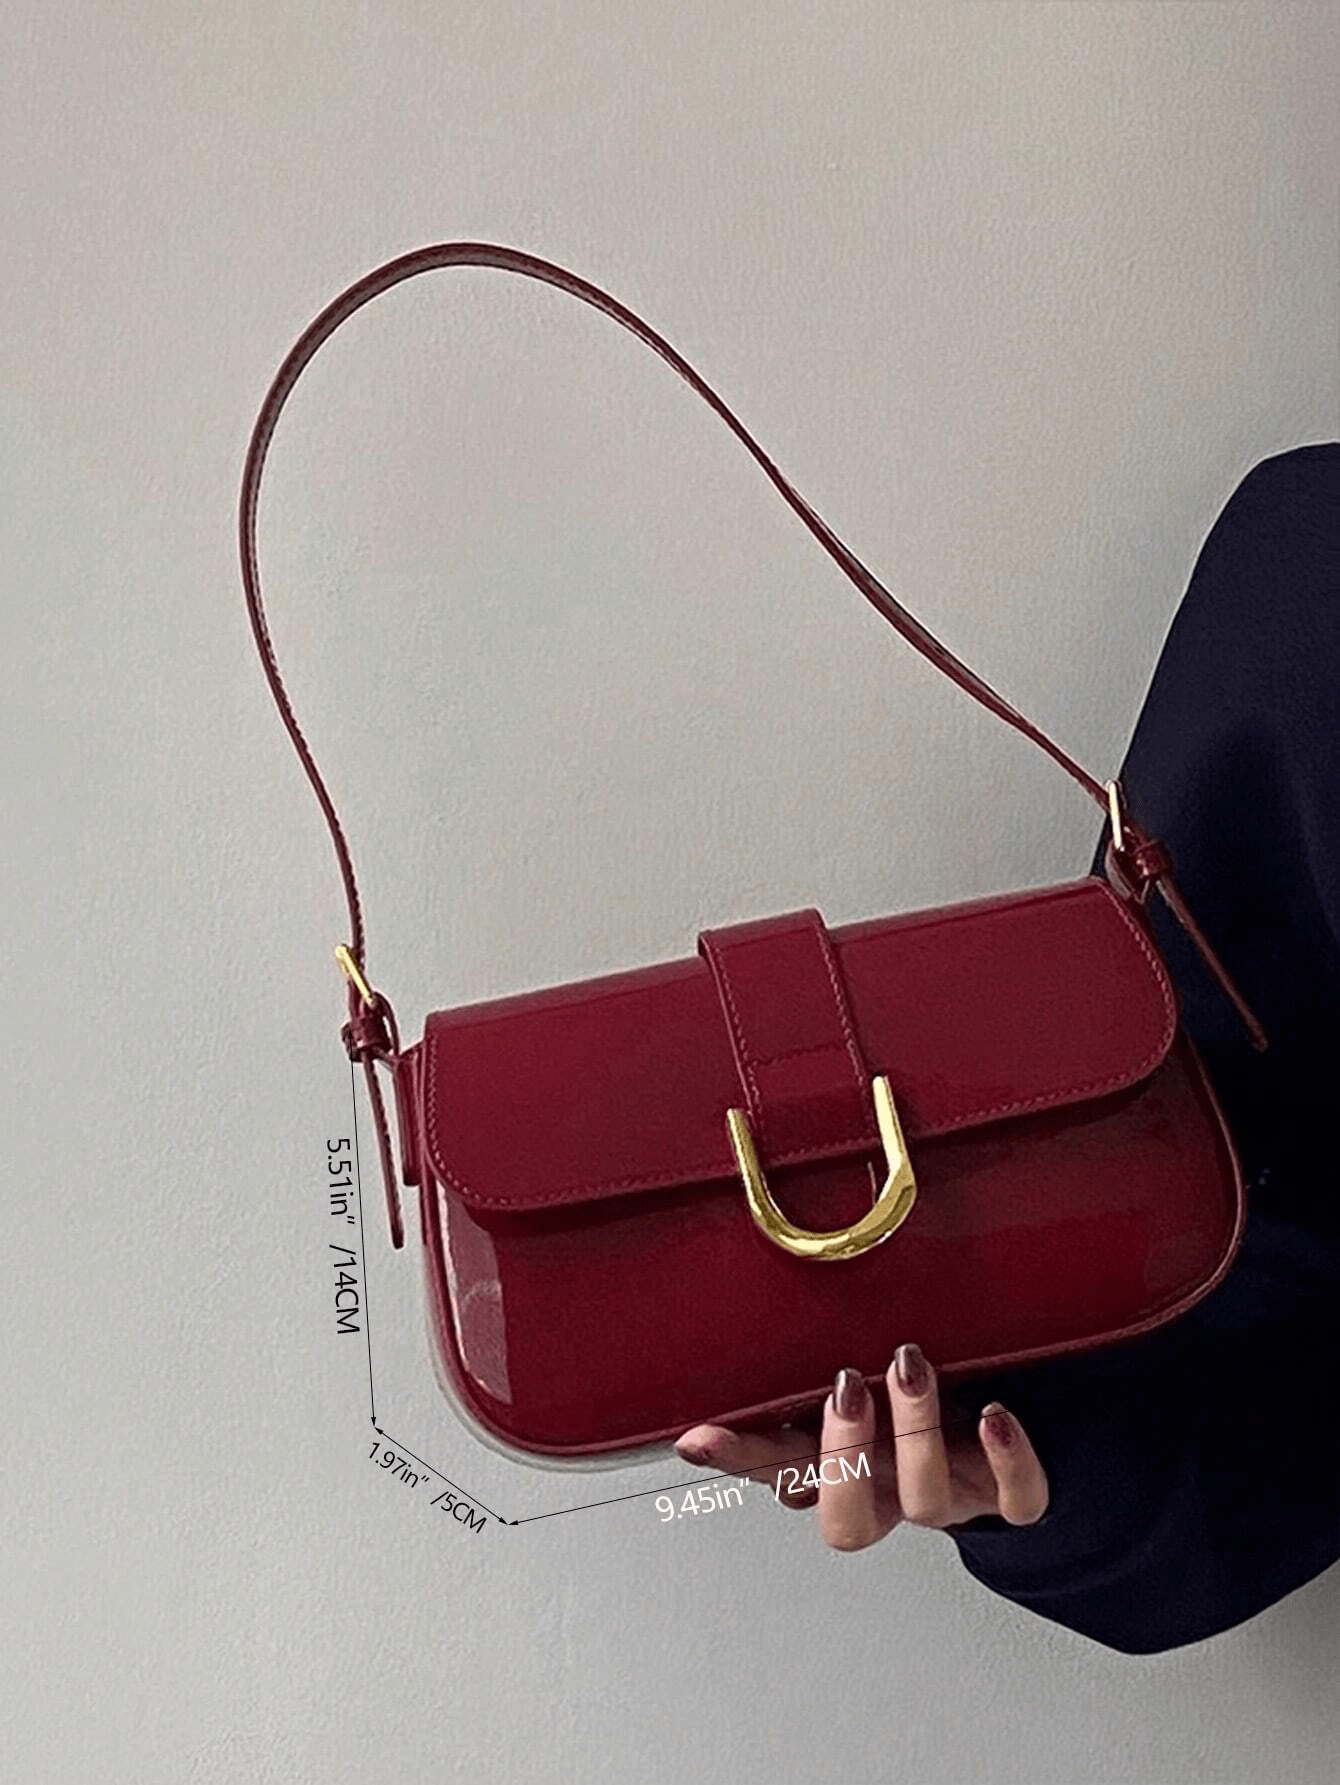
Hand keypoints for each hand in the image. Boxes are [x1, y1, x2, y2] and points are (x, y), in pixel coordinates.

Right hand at [674, 1344, 1048, 1548]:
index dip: (744, 1463)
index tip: (702, 1435)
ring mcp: (952, 1499)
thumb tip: (694, 1420)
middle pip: (853, 1522)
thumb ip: (785, 1414)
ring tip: (908, 1367)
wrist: (1004, 1451)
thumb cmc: (915, 1424)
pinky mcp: (1011, 1498)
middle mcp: (891, 1495)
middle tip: (844, 1387)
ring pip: (928, 1502)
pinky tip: (993, 1416)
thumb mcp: (851, 1413)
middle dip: (844, 1456)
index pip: (781, 1477)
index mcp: (846, 1475)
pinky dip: (1007, 1461)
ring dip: (916, 1431)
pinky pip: (1017, 1500)